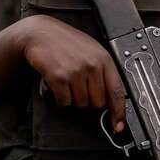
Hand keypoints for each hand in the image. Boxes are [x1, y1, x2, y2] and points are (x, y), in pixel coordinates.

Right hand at [15, 15, 124, 130]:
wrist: (40, 33)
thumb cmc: (65, 41)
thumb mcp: (91, 50)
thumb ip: (102, 70)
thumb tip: (110, 96)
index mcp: (104, 59)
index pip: (117, 92)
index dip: (119, 112)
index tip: (118, 125)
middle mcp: (92, 66)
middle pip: (98, 102)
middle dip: (88, 100)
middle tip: (79, 88)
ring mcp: (76, 72)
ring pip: (81, 104)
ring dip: (73, 98)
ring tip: (67, 82)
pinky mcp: (59, 78)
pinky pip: (64, 102)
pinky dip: (60, 98)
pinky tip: (58, 85)